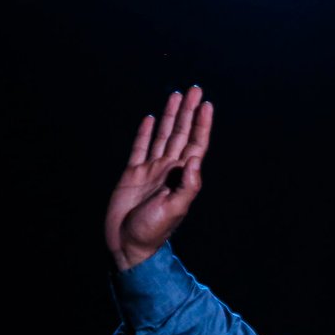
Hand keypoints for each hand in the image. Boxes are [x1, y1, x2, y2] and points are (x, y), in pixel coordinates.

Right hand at [105, 87, 213, 271]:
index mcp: (182, 176)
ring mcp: (150, 170)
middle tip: (194, 89)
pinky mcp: (132, 174)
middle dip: (188, 111)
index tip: (206, 104)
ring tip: (175, 95)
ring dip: (169, 115)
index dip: (201, 124)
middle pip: (180, 133)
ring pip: (162, 135)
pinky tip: (150, 118)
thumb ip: (187, 185)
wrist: (128, 245)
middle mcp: (168, 168)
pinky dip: (145, 133)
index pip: (195, 143)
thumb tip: (194, 160)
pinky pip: (139, 148)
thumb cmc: (153, 231)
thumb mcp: (175, 209)